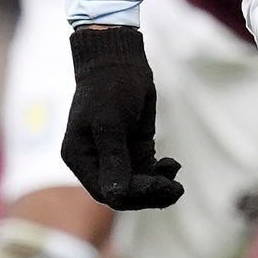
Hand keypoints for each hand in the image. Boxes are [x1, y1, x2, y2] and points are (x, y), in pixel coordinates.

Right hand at [63, 23, 181, 208]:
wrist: (120, 61)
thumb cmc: (108, 87)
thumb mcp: (110, 122)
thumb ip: (114, 159)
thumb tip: (117, 196)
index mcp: (81, 158)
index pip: (105, 192)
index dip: (133, 196)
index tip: (159, 186)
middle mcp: (96, 162)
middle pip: (124, 193)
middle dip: (149, 194)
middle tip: (176, 188)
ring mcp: (117, 156)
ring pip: (138, 185)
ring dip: (158, 186)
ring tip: (176, 179)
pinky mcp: (135, 149)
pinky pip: (148, 172)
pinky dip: (161, 173)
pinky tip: (172, 164)